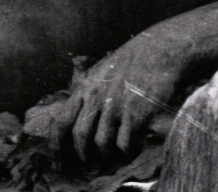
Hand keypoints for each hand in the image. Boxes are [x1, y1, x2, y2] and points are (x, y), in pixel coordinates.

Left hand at [52, 34, 185, 160]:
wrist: (160, 50)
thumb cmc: (132, 61)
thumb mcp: (101, 71)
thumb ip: (89, 91)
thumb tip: (78, 114)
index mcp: (85, 87)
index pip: (61, 121)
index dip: (57, 145)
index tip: (60, 161)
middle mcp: (97, 97)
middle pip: (80, 136)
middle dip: (83, 156)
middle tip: (91, 166)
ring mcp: (116, 105)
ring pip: (102, 143)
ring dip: (108, 156)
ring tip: (115, 158)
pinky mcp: (136, 112)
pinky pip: (125, 144)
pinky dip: (128, 152)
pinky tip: (134, 148)